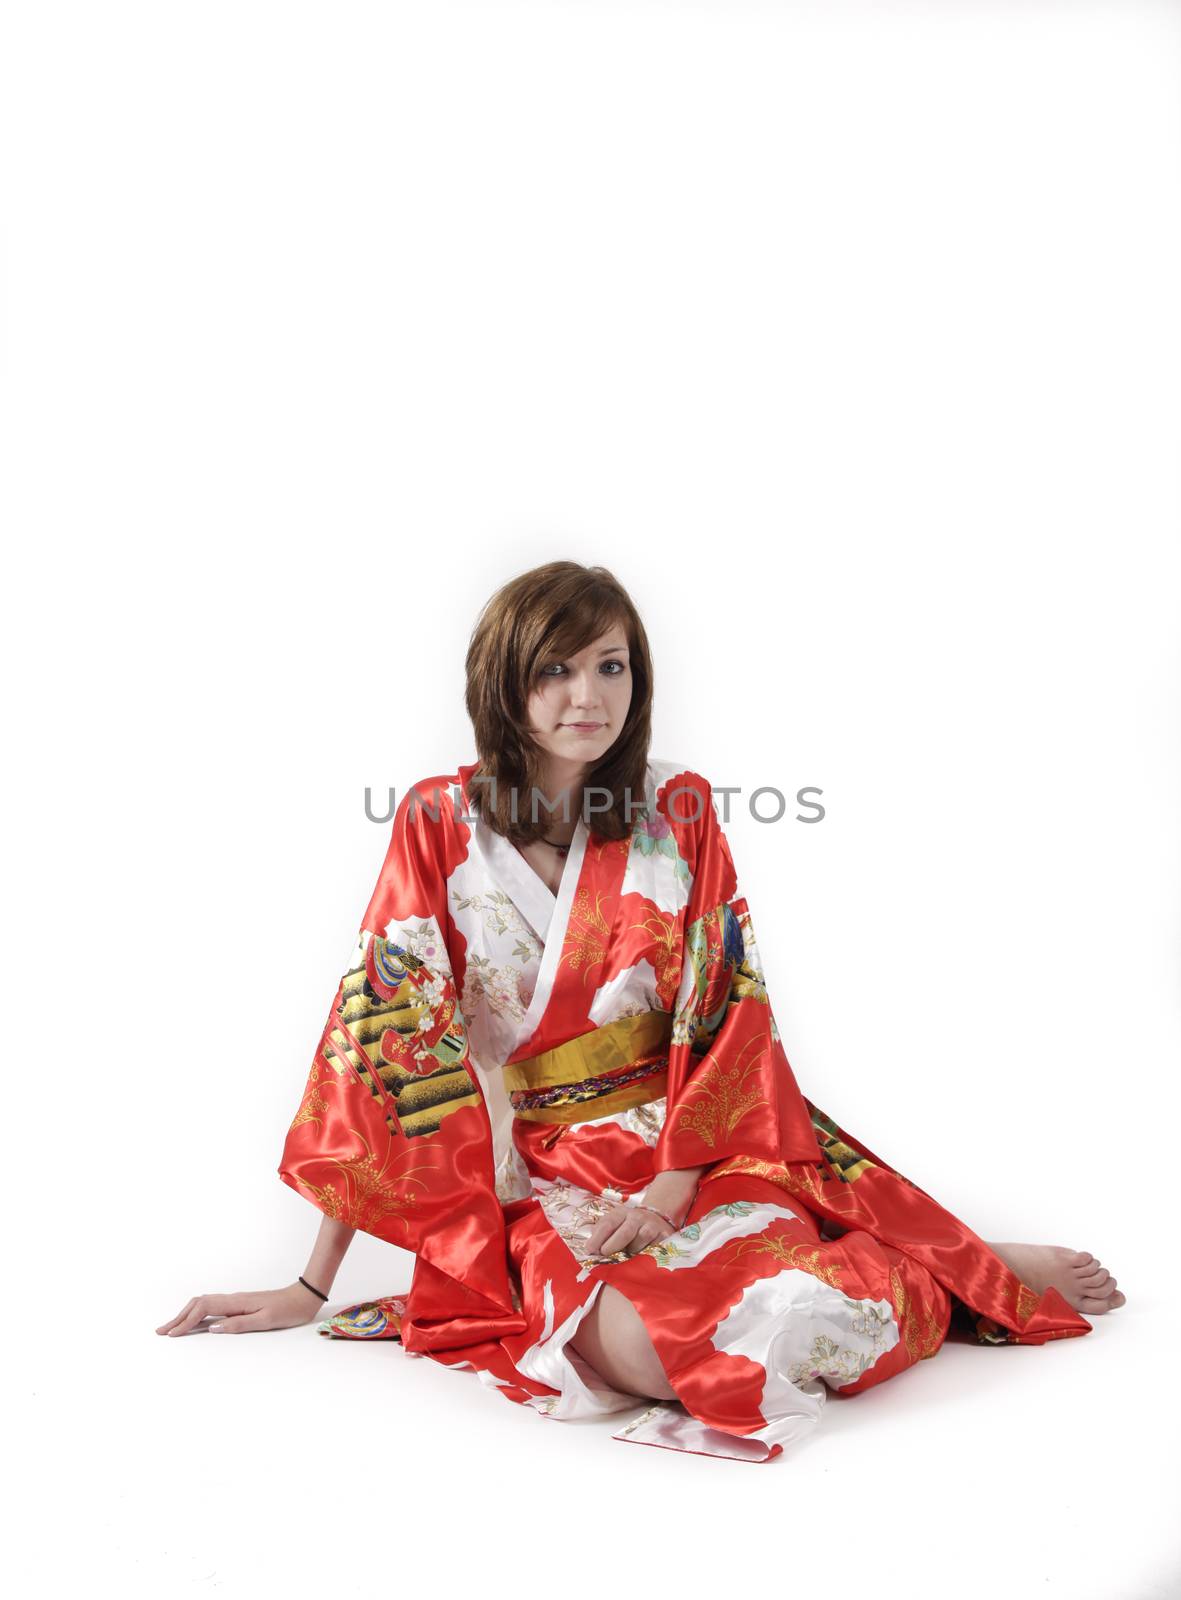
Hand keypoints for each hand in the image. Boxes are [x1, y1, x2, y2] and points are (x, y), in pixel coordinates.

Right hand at [155, 1281, 325, 1336]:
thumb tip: (212, 1329)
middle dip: (178, 1318)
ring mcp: (235, 1301)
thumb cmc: (288, 1310)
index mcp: (236, 1302)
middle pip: (197, 1304)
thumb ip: (239, 1324)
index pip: (203, 1309)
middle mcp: (233, 1299)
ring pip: (203, 1304)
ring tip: (171, 1328)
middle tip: (160, 1332)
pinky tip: (193, 1323)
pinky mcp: (239, 1305)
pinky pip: (212, 1308)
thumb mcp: (266, 1320)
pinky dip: (197, 1314)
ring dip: (185, 1315)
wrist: (304, 1296)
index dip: (185, 1322)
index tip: (171, 1335)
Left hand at [585, 1201, 676, 1258]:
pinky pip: (654, 1249)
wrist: (656, 1218)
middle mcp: (637, 1217)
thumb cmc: (628, 1227)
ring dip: (631, 1254)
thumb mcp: (615, 1224)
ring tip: (625, 1260)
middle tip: (605, 1255)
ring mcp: (652, 1226)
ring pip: (641, 1242)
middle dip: (613, 1245)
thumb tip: (590, 1251)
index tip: (589, 1250)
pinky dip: (646, 1257)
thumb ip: (602, 1234)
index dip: (598, 1237)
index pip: (608, 1223)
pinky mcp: (665, 1236)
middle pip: (625, 1232)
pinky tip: (641, 1262)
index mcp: (621, 1213)